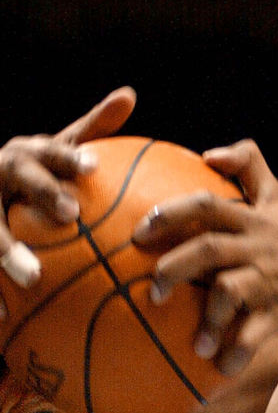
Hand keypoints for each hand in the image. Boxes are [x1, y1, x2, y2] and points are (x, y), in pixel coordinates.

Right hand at [0, 86, 135, 292]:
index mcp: (24, 153)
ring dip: (6, 249)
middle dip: (41, 191)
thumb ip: (89, 128)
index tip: (94, 166)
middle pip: (18, 176)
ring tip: (33, 275)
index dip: (69, 155)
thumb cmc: (28, 172)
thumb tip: (130, 93)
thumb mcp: (52, 148)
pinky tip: (2, 319)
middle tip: (70, 212)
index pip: (48, 149)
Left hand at [133, 139, 277, 374]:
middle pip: (205, 250)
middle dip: (170, 269)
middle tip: (152, 292)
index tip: (140, 232)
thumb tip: (207, 154)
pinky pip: (255, 334)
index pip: (204, 206)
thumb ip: (249, 167)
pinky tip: (225, 368)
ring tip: (197, 345)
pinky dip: (237, 353)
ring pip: (227, 293)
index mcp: (255, 220)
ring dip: (205, 321)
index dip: (168, 215)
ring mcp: (273, 279)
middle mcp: (260, 246)